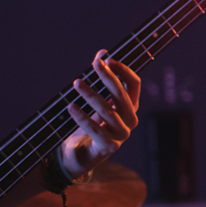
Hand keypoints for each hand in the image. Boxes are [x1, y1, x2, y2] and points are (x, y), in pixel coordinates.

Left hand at [60, 50, 141, 177]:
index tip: (107, 58)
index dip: (123, 70)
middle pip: (121, 94)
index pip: (134, 84)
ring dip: (91, 94)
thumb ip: (101, 77)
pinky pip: (94, 129)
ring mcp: (121, 134)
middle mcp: (130, 120)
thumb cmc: (92, 124)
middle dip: (107, 77)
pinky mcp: (108, 147)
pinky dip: (81, 117)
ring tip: (77, 83)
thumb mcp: (97, 100)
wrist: (82, 154)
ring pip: (107, 110)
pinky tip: (71, 106)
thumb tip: (102, 52)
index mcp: (131, 106)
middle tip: (94, 64)